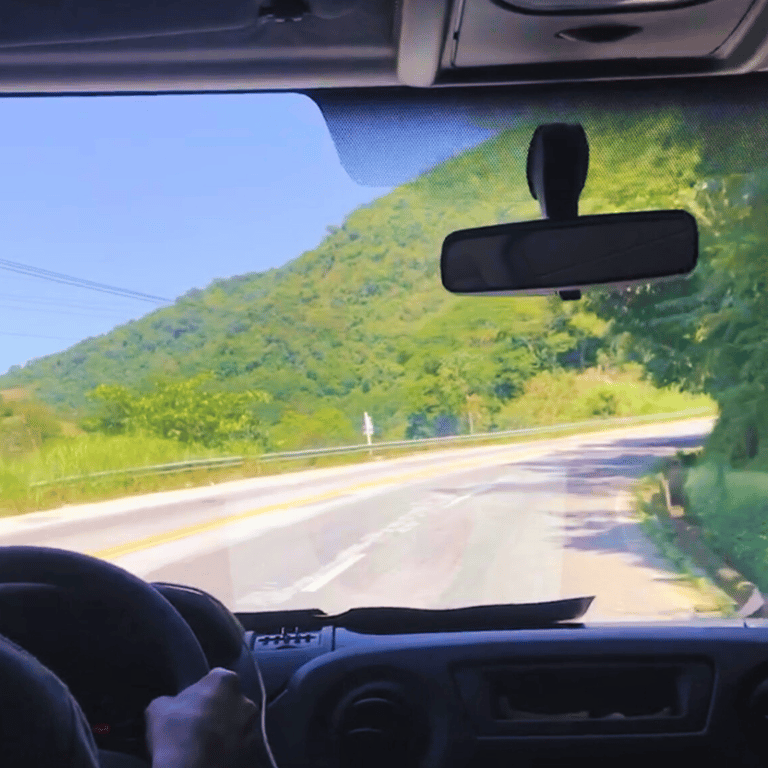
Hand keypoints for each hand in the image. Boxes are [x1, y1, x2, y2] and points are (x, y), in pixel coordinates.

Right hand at [145, 667, 260, 767]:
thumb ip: (172, 700)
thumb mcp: (158, 707)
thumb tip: (172, 705)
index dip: (202, 691)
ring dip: (228, 729)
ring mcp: (252, 726)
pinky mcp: (254, 751)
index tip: (192, 704)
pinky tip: (215, 756)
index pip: (216, 679)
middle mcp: (245, 698)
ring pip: (239, 723)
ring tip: (207, 743)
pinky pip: (242, 746)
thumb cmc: (175, 730)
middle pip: (231, 700)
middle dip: (219, 709)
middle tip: (199, 724)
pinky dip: (232, 749)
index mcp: (225, 680)